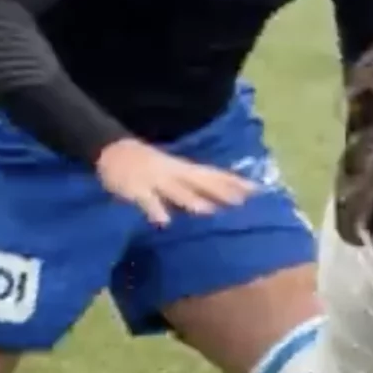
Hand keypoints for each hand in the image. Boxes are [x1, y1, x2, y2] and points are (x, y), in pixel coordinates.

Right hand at [94, 139, 254, 226]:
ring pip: (176, 191)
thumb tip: (220, 200)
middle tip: (243, 201)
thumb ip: (195, 185)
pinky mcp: (136, 189)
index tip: (259, 190)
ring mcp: (156, 181)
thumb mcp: (175, 172)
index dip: (235, 182)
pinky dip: (155, 210)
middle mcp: (175, 174)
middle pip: (202, 182)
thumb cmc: (149, 166)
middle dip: (221, 191)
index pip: (214, 175)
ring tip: (208, 211)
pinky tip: (163, 222)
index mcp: (185, 170)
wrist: (113, 149)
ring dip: (191, 201)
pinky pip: (147, 201)